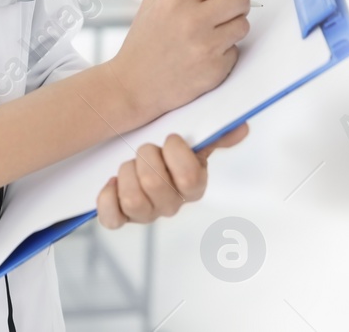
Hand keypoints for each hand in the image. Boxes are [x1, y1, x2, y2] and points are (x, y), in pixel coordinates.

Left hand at [95, 124, 249, 228]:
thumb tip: (240, 128)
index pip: (189, 178)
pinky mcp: (121, 218)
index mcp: (194, 186)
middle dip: (146, 159)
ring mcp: (146, 214)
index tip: (170, 139)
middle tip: (146, 150)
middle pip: (155, 185)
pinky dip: (107, 199)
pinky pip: (111, 219)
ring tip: (130, 164)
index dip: (176, 154)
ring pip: (133, 200)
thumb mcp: (193, 141)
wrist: (139, 158)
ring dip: (127, 174)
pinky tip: (112, 183)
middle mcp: (172, 205)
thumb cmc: (168, 150)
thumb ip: (216, 135)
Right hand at [107, 0, 250, 117]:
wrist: (134, 86)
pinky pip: (235, 51)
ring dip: (232, 28)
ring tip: (213, 35)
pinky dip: (224, 52)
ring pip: (243, 24)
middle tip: (228, 11)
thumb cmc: (143, 47)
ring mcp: (206, 45)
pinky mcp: (216, 68)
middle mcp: (193, 19)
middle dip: (237, 3)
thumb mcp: (152, 4)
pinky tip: (204, 56)